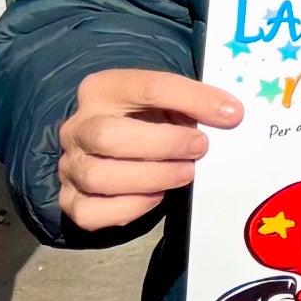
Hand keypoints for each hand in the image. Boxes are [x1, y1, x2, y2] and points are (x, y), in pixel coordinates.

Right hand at [57, 67, 241, 232]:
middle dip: (164, 145)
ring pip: (99, 177)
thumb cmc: (149, 118)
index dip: (194, 100)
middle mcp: (77, 126)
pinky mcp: (69, 199)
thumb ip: (195, 102)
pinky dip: (129, 208)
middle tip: (199, 148)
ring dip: (152, 178)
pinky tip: (156, 196)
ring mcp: (69, 165)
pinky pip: (91, 212)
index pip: (147, 87)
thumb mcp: (170, 101)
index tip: (231, 114)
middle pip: (108, 137)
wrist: (113, 143)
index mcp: (103, 89)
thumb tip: (231, 115)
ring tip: (185, 173)